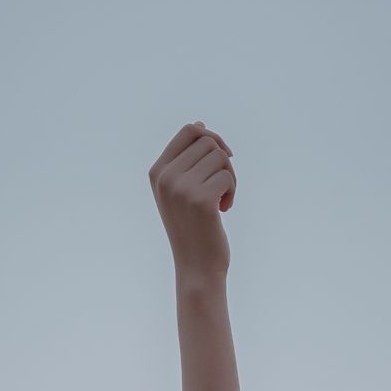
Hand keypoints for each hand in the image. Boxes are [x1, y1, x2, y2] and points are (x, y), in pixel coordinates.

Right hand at [150, 121, 235, 278]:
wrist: (196, 266)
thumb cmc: (194, 227)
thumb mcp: (181, 190)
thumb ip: (187, 159)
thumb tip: (200, 124)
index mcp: (157, 171)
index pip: (188, 130)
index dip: (211, 137)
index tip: (222, 157)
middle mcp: (165, 177)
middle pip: (208, 142)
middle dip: (223, 161)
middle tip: (223, 185)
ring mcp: (181, 188)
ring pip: (220, 158)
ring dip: (229, 177)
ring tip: (222, 199)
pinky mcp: (200, 200)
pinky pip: (228, 176)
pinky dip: (232, 191)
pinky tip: (224, 209)